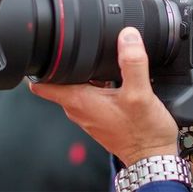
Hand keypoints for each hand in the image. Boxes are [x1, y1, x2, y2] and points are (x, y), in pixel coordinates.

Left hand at [31, 27, 177, 165]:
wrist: (153, 156)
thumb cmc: (143, 133)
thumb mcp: (140, 94)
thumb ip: (132, 63)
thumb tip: (127, 36)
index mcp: (79, 101)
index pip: (40, 84)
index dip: (39, 65)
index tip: (45, 50)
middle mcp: (78, 109)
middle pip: (59, 81)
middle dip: (65, 63)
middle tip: (81, 47)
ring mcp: (89, 114)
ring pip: (76, 86)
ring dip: (84, 74)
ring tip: (101, 62)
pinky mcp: (100, 116)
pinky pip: (91, 95)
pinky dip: (97, 84)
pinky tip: (114, 79)